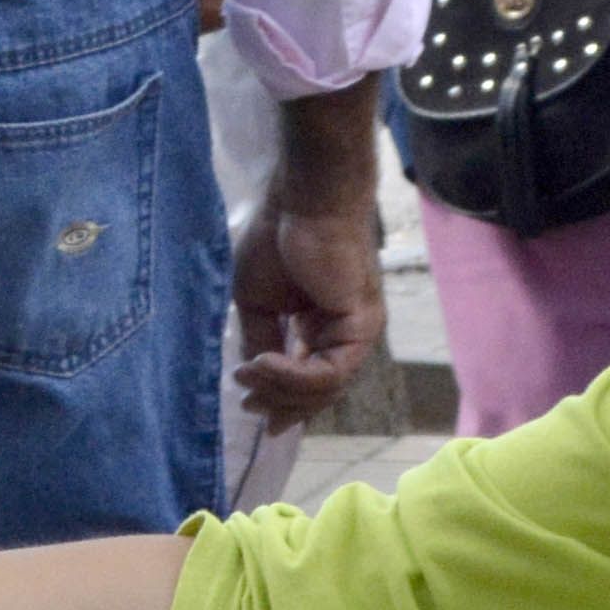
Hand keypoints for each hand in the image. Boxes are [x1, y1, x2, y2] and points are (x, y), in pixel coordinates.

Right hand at [232, 88, 382, 429]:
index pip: (309, 380)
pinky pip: (331, 371)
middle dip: (281, 404)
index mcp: (321, 327)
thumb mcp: (255, 302)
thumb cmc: (277, 239)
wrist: (303, 203)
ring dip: (282, 390)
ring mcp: (358, 333)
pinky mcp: (361, 326)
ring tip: (249, 375)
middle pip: (320, 393)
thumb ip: (259, 340)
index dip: (281, 400)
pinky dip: (294, 375)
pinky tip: (265, 363)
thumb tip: (254, 375)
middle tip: (248, 405)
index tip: (248, 407)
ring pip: (326, 388)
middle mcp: (345, 335)